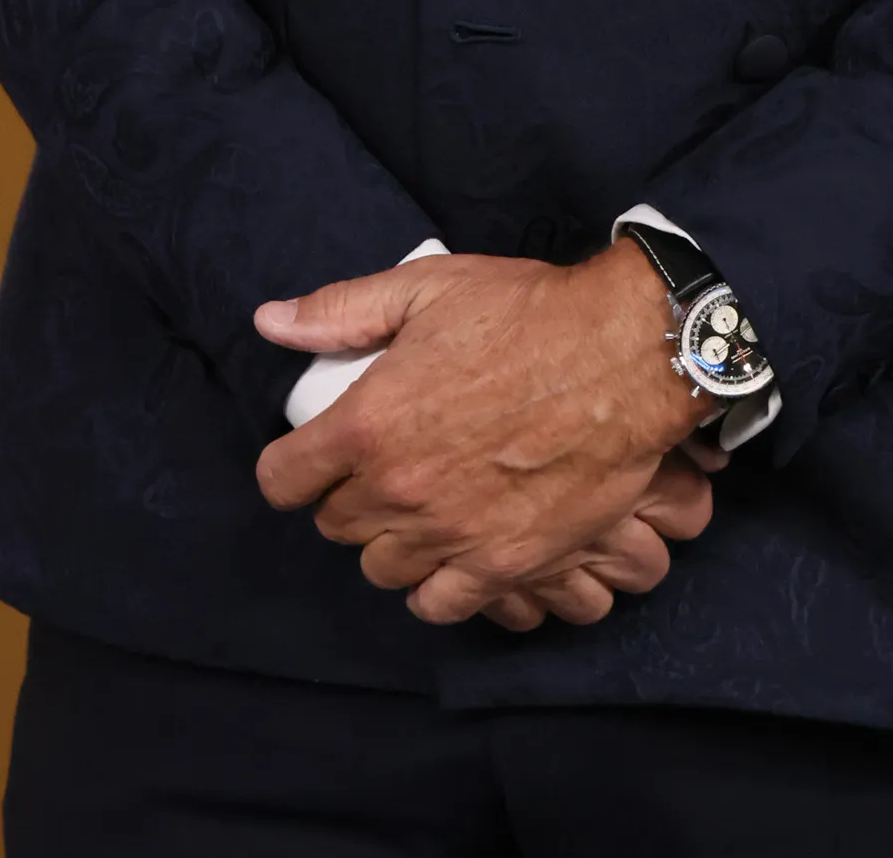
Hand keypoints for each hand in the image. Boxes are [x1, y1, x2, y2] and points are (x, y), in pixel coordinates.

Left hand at [252, 246, 714, 624]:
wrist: (622, 356)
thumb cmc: (525, 315)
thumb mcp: (426, 289)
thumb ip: (340, 311)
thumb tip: (270, 321)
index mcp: (368, 424)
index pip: (283, 479)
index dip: (292, 466)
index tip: (313, 455)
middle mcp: (398, 491)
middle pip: (334, 526)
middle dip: (348, 496)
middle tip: (384, 465)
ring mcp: (450, 536)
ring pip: (382, 569)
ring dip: (391, 540)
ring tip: (420, 507)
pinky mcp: (502, 565)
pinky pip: (438, 604)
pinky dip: (435, 585)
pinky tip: (450, 552)